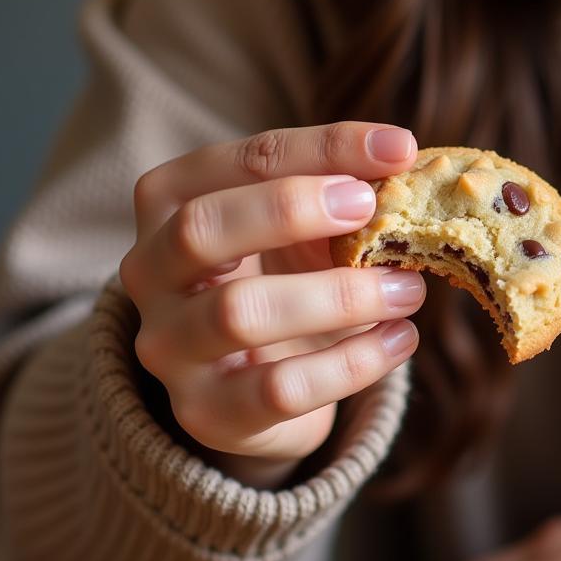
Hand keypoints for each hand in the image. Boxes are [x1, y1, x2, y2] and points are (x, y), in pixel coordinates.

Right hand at [119, 123, 422, 484]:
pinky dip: (353, 362)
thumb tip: (404, 158)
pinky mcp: (207, 411)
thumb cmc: (284, 283)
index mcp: (170, 202)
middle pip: (202, 229)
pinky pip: (281, 388)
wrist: (256, 389)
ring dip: (340, 295)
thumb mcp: (304, 233)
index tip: (399, 149)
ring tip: (410, 289)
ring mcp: (170, 346)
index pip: (241, 160)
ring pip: (241, 313)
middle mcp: (150, 270)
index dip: (323, 149)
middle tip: (374, 209)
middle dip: (292, 211)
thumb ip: (341, 196)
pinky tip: (401, 339)